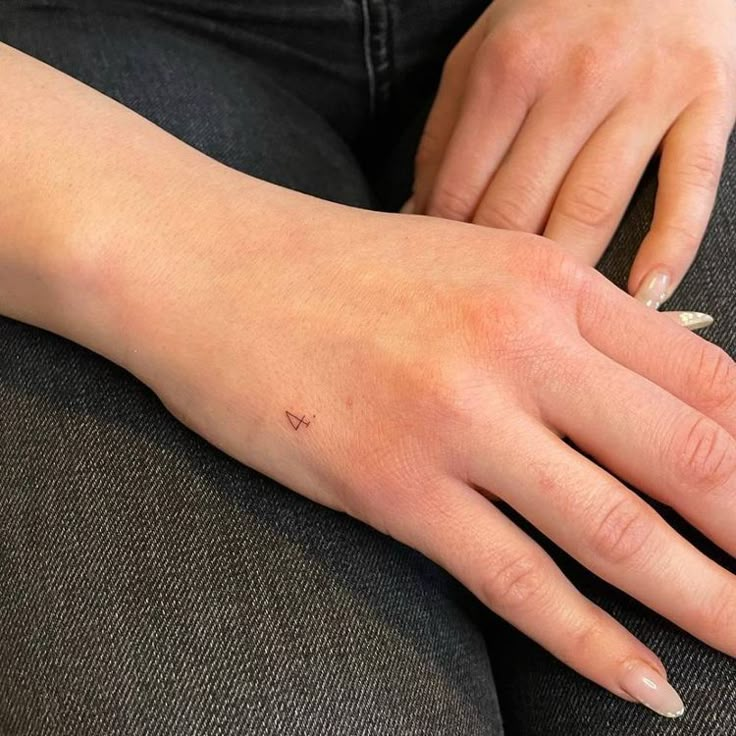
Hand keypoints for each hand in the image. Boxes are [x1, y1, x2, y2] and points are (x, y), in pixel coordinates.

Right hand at [86, 185, 735, 718]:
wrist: (213, 267)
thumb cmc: (336, 267)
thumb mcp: (466, 265)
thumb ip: (554, 322)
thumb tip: (644, 386)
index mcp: (545, 281)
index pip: (709, 379)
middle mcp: (516, 345)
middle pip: (692, 458)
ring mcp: (455, 418)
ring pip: (618, 532)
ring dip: (707, 605)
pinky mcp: (392, 484)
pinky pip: (517, 579)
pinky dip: (591, 643)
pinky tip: (642, 685)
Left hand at [411, 0, 735, 305]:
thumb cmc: (554, 11)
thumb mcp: (479, 56)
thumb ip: (444, 136)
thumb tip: (415, 219)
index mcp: (507, 71)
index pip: (460, 192)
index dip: (444, 252)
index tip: (441, 288)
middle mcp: (574, 81)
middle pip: (520, 211)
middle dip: (494, 275)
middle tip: (485, 318)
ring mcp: (645, 92)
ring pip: (592, 210)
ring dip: (564, 280)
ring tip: (546, 330)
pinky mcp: (708, 100)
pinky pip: (688, 188)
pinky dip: (668, 249)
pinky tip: (643, 299)